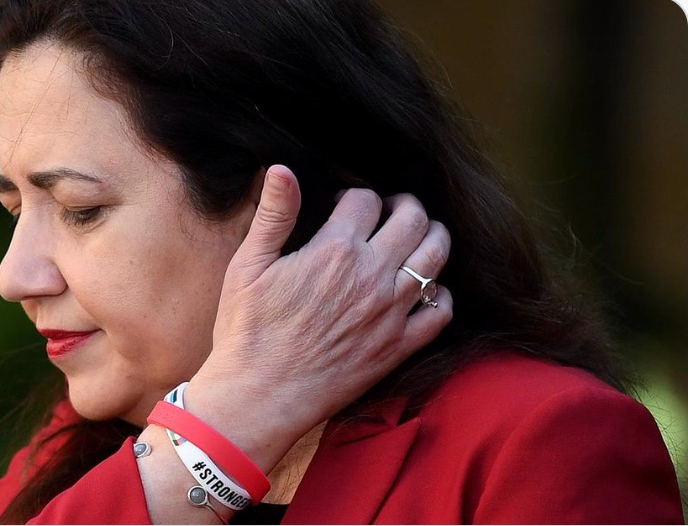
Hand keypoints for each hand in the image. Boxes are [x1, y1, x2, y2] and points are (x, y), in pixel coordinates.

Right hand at [188, 164, 451, 470]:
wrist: (260, 395)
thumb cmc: (247, 331)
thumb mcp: (248, 266)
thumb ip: (273, 215)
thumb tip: (282, 170)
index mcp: (335, 250)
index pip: (366, 199)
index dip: (355, 195)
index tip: (345, 204)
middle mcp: (372, 275)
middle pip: (413, 218)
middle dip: (403, 205)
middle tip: (390, 212)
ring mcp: (390, 311)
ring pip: (436, 256)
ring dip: (431, 237)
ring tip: (415, 238)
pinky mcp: (398, 346)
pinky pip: (440, 311)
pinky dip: (438, 294)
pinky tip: (421, 291)